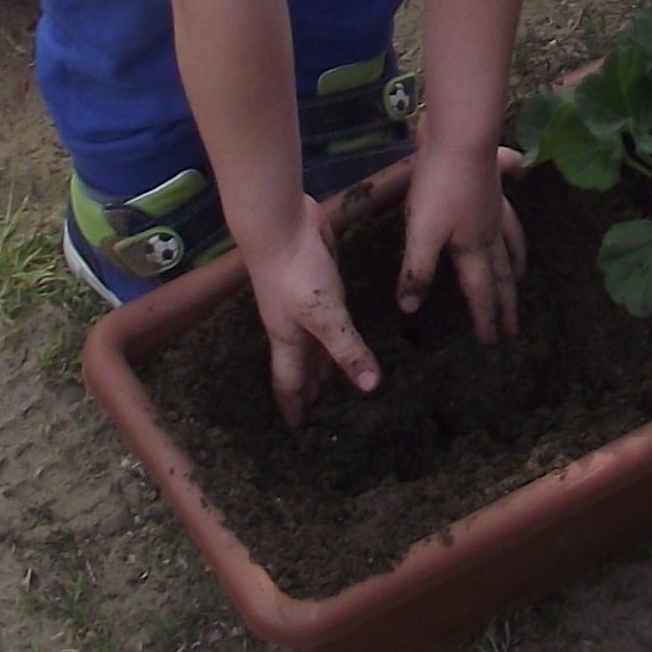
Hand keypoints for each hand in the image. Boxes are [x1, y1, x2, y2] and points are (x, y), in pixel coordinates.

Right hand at [244, 200, 379, 428]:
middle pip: (301, 363)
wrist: (281, 223)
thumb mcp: (325, 316)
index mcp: (288, 339)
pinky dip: (336, 328)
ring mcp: (303, 301)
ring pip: (314, 339)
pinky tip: (347, 326)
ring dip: (323, 359)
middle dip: (310, 386)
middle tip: (323, 407)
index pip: (288, 382)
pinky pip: (329, 315)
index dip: (293, 405)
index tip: (296, 429)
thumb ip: (347, 349)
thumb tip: (370, 389)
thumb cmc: (296, 274)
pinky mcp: (317, 281)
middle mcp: (293, 325)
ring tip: (335, 377)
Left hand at [397, 141, 527, 342]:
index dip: (485, 317)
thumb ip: (417, 270)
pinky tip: (519, 185)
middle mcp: (489, 232)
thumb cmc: (438, 187)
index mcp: (471, 248)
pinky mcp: (492, 184)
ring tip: (523, 277)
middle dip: (507, 303)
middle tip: (516, 327)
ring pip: (511, 243)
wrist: (460, 138)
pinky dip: (514, 210)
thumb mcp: (421, 232)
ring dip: (517, 264)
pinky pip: (510, 208)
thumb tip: (411, 308)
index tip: (494, 341)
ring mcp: (495, 208)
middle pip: (501, 274)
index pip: (480, 291)